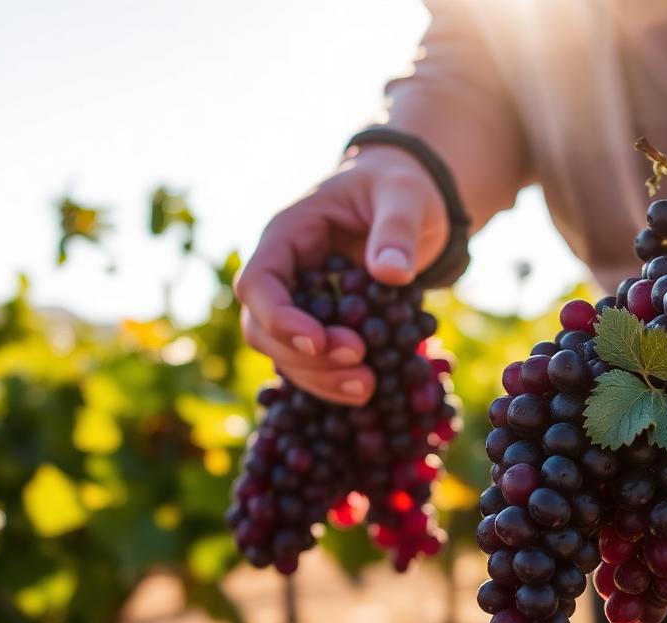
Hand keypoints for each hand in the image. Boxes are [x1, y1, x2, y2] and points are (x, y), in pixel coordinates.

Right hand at [234, 147, 446, 403]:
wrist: (407, 199)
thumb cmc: (398, 187)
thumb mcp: (405, 196)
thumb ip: (397, 229)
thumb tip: (391, 274)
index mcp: (288, 234)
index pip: (258, 282)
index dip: (279, 318)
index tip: (318, 342)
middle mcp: (284, 273)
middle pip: (263, 328)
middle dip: (305, 358)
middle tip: (360, 369)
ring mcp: (300, 302)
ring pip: (285, 355)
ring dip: (321, 380)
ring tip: (369, 389)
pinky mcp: (323, 325)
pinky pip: (315, 362)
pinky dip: (337, 381)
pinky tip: (372, 391)